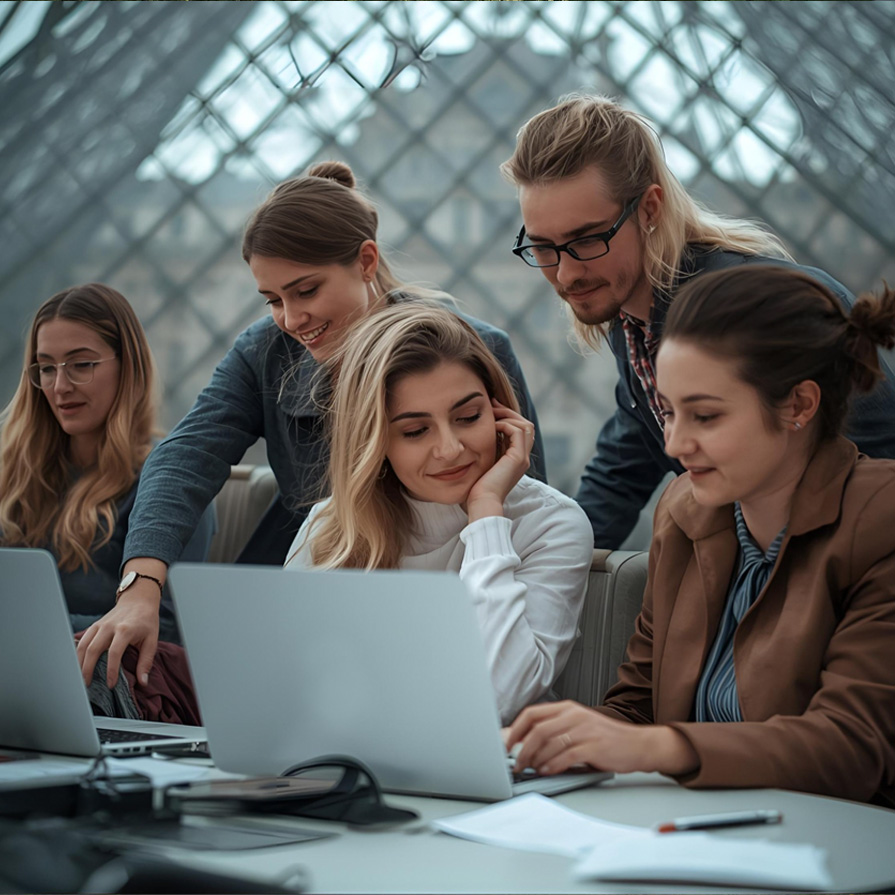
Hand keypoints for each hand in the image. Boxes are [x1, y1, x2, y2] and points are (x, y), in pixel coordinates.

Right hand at [76, 576, 161, 688]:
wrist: (139, 599)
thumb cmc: (146, 621)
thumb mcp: (152, 640)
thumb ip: (146, 661)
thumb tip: (143, 682)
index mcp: (125, 630)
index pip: (114, 653)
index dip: (111, 671)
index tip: (111, 685)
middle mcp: (110, 627)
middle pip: (93, 650)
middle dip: (88, 670)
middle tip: (88, 686)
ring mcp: (100, 625)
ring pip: (83, 645)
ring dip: (79, 663)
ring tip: (80, 679)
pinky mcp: (94, 625)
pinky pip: (82, 640)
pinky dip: (78, 653)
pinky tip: (78, 665)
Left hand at [465, 400, 534, 522]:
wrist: (481, 504)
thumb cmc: (476, 490)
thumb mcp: (480, 466)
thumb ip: (483, 453)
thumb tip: (471, 439)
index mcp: (515, 460)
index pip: (519, 432)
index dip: (507, 418)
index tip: (491, 410)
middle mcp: (522, 458)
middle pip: (525, 425)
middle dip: (509, 412)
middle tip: (492, 404)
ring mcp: (522, 458)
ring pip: (525, 425)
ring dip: (507, 415)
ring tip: (491, 413)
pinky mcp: (517, 458)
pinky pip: (517, 431)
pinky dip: (505, 424)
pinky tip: (491, 426)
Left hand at [505, 700, 698, 776]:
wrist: (638, 745)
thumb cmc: (606, 739)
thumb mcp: (578, 727)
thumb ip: (554, 731)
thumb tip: (523, 744)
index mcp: (568, 708)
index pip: (532, 713)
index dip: (515, 729)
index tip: (506, 744)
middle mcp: (574, 715)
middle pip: (537, 729)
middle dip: (522, 749)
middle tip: (517, 764)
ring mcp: (584, 729)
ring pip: (549, 743)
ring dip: (536, 759)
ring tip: (532, 770)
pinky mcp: (594, 746)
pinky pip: (565, 756)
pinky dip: (552, 765)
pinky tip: (548, 771)